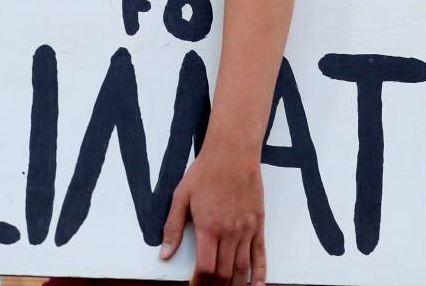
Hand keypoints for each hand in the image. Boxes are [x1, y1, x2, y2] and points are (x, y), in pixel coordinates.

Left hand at [160, 140, 266, 284]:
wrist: (232, 153)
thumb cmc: (205, 172)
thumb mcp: (181, 197)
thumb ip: (173, 228)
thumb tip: (164, 254)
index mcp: (208, 227)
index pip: (205, 268)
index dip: (199, 283)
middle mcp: (229, 233)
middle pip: (224, 272)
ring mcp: (246, 230)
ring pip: (241, 268)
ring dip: (234, 285)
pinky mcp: (258, 225)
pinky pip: (260, 255)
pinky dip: (259, 274)